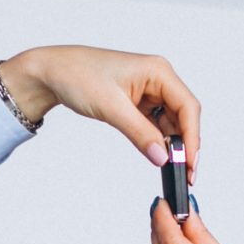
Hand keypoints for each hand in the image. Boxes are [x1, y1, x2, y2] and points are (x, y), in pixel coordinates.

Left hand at [0, 46, 205, 175]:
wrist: (51, 73)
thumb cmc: (78, 76)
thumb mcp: (111, 108)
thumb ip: (140, 134)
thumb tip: (163, 158)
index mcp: (158, 71)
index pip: (187, 106)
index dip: (193, 137)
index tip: (190, 163)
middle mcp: (158, 78)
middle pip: (183, 116)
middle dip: (184, 144)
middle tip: (183, 172)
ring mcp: (148, 90)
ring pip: (171, 122)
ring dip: (170, 143)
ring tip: (169, 166)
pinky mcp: (138, 101)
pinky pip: (156, 123)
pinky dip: (156, 139)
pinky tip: (154, 153)